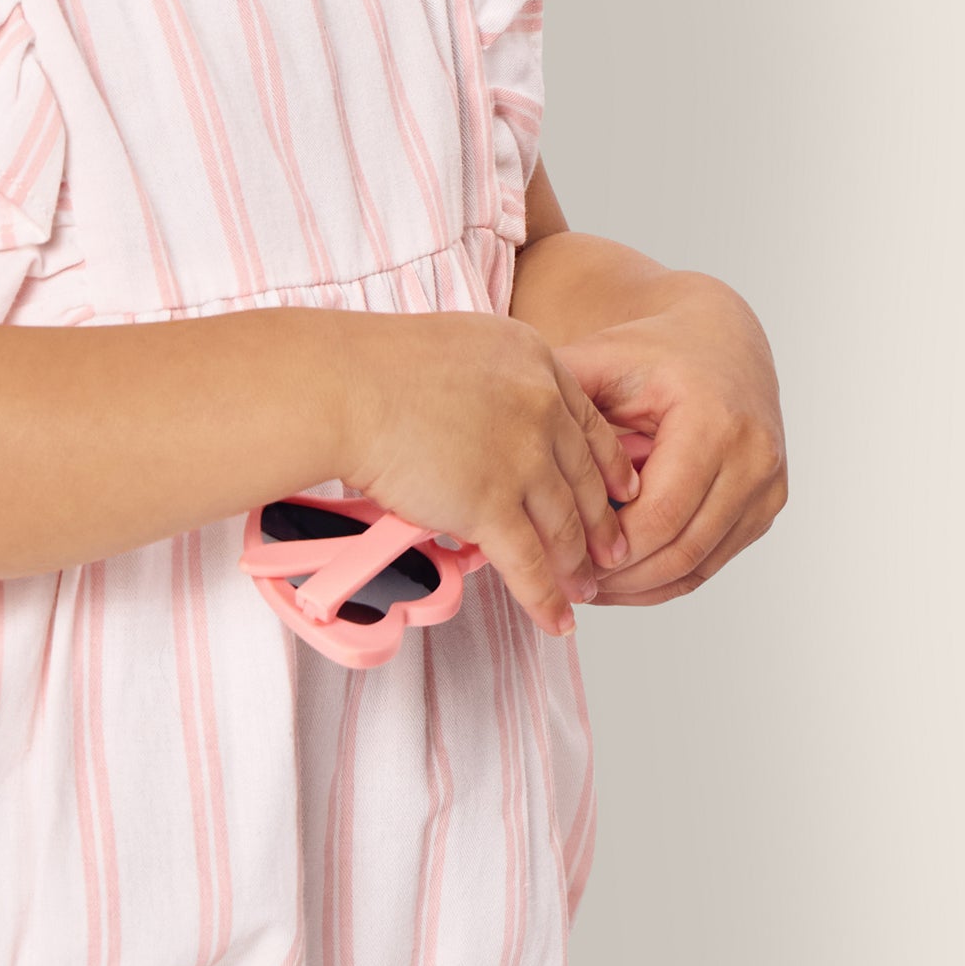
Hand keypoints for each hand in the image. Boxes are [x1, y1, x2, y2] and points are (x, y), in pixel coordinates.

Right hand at [339, 314, 642, 638]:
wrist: (342, 387)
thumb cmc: (374, 366)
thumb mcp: (458, 347)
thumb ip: (491, 382)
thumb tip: (490, 416)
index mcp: (535, 360)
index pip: (587, 424)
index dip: (608, 467)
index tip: (621, 492)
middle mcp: (539, 407)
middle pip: (584, 479)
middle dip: (601, 525)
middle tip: (610, 553)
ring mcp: (520, 457)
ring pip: (563, 525)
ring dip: (576, 567)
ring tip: (584, 590)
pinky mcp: (490, 504)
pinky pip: (529, 564)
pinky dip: (545, 598)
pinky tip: (557, 619)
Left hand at [552, 279, 786, 605]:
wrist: (721, 340)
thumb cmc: (655, 350)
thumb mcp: (601, 361)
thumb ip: (558, 404)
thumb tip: (501, 452)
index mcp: (715, 422)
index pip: (659, 515)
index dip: (605, 548)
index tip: (555, 556)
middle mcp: (753, 458)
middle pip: (679, 549)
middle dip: (617, 576)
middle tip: (562, 582)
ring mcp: (767, 487)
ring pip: (696, 566)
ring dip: (638, 585)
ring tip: (584, 583)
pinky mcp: (765, 506)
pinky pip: (711, 562)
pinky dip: (663, 577)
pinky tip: (619, 576)